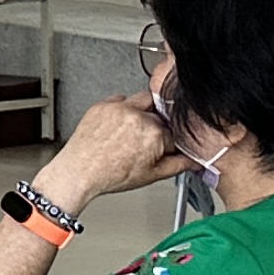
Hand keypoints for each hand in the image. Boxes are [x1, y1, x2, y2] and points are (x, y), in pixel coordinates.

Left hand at [39, 90, 180, 211]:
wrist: (79, 171)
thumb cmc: (110, 175)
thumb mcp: (151, 175)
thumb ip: (178, 165)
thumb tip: (194, 161)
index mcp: (155, 134)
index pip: (175, 133)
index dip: (171, 143)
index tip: (166, 148)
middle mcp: (138, 116)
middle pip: (162, 116)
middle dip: (160, 127)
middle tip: (149, 141)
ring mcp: (120, 108)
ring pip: (145, 100)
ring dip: (146, 112)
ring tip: (136, 131)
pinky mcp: (104, 104)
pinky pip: (122, 99)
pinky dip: (125, 109)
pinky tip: (121, 124)